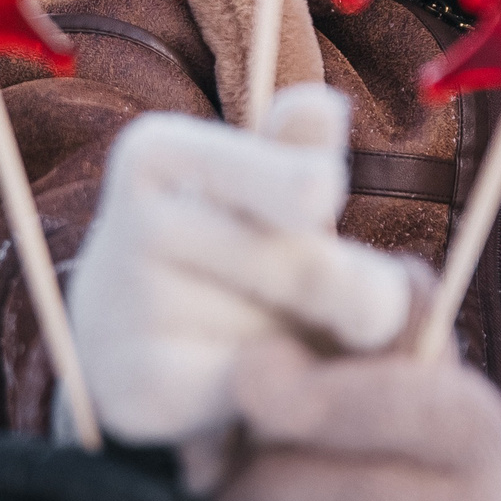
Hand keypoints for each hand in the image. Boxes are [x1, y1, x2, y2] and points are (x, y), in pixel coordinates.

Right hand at [70, 83, 418, 469]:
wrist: (130, 341)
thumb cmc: (225, 247)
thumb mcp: (264, 191)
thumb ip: (300, 154)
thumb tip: (323, 105)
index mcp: (159, 151)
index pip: (283, 175)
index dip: (318, 193)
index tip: (326, 200)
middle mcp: (130, 222)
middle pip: (304, 266)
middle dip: (357, 295)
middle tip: (375, 308)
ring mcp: (126, 311)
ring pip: (280, 335)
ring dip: (310, 348)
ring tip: (287, 338)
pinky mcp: (132, 385)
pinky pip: (249, 391)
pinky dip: (275, 395)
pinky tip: (262, 385)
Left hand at [188, 340, 500, 500]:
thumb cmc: (430, 496)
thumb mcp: (436, 407)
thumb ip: (381, 329)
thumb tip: (297, 280)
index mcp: (475, 431)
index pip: (392, 400)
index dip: (309, 392)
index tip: (250, 379)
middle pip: (284, 478)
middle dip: (238, 479)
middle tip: (233, 483)